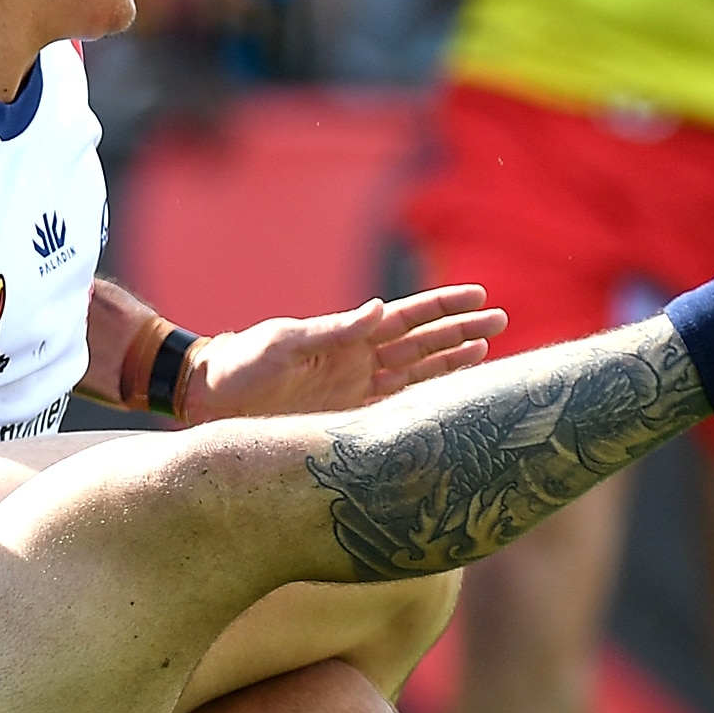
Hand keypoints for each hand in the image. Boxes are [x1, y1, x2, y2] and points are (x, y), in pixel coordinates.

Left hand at [180, 286, 507, 421]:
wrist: (212, 398)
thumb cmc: (242, 363)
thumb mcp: (285, 342)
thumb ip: (332, 331)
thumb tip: (376, 310)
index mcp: (349, 334)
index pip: (407, 316)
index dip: (443, 306)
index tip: (479, 295)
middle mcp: (360, 359)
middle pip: (422, 343)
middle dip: (461, 332)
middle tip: (501, 321)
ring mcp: (356, 388)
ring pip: (417, 373)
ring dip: (451, 363)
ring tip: (487, 352)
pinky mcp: (346, 417)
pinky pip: (394, 409)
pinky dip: (423, 403)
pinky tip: (448, 399)